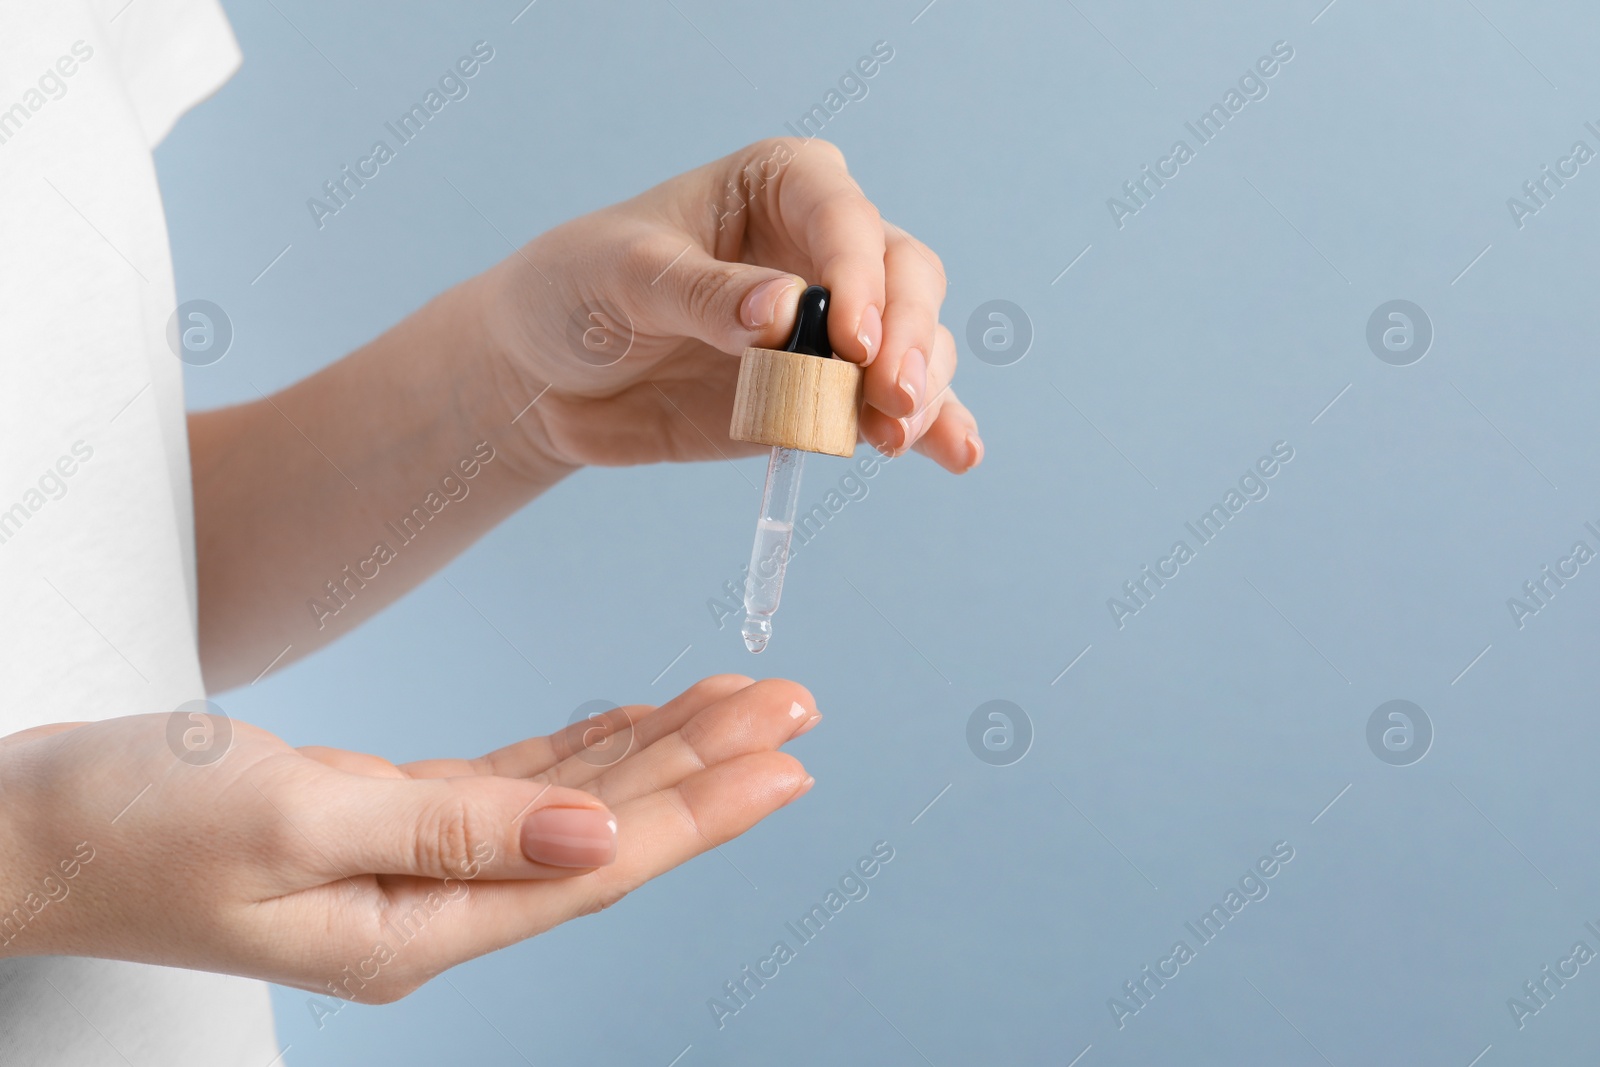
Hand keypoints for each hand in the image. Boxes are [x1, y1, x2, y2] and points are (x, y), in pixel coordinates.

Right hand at [0, 675, 816, 1001]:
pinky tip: (629, 723)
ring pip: (571, 804)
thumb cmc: (126, 825)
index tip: (786, 761)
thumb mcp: (287, 815)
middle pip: (605, 834)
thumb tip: (595, 843)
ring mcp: (414, 865)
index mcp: (419, 924)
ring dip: (656, 751)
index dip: (704, 811)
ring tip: (739, 704)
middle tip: (792, 708)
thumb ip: (450, 832)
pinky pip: (515, 786)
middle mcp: (434, 905)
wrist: (25, 827)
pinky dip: (580, 749)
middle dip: (706, 767)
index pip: (599, 866)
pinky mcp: (389, 819)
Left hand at [478, 138, 981, 472]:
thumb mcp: (624, 276)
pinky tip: (957, 453)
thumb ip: (704, 293)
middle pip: (904, 278)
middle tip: (889, 397)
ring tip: (896, 438)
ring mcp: (831, 325)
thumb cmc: (576, 291)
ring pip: (914, 344)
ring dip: (920, 391)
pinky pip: (890, 408)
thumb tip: (785, 313)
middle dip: (907, 338)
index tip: (849, 341)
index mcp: (779, 185)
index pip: (845, 218)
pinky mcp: (825, 393)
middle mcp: (822, 248)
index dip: (860, 276)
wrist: (546, 377)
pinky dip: (931, 429)